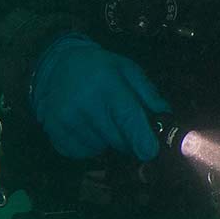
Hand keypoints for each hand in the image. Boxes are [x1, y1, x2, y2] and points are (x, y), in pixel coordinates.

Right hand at [31, 35, 168, 160]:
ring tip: (100, 120)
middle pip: (117, 140)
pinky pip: (82, 153)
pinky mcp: (55, 132)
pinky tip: (86, 127)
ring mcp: (66, 119)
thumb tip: (164, 118)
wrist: (56, 65)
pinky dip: (89, 146)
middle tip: (122, 123)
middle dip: (128, 139)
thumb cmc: (99, 69)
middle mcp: (84, 102)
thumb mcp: (127, 70)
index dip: (141, 139)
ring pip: (101, 148)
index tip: (150, 152)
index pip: (127, 117)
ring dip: (107, 141)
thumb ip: (148, 94)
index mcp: (106, 84)